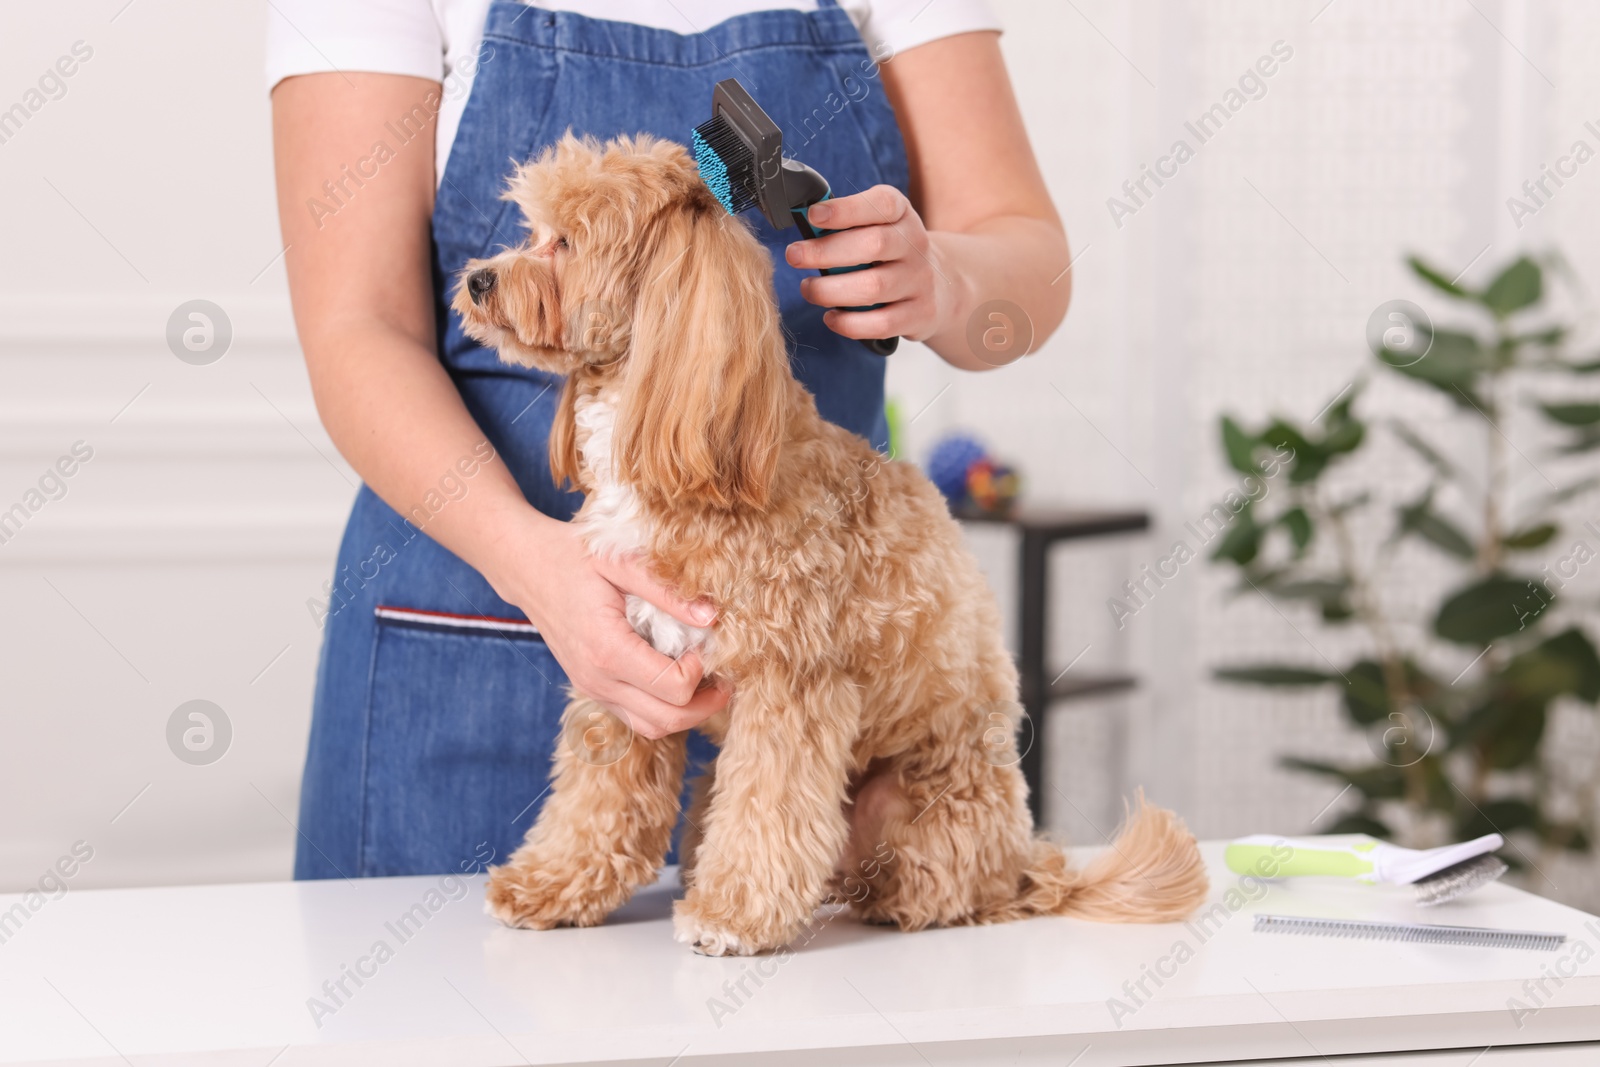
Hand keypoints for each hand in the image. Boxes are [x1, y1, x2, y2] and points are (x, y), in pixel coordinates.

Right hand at [485, 507, 728, 739]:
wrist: (527, 568)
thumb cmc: (573, 557)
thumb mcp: (621, 561)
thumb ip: (667, 591)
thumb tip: (712, 617)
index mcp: (607, 649)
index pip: (673, 687)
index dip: (701, 670)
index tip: (705, 641)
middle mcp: (598, 680)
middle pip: (668, 720)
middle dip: (705, 704)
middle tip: (726, 676)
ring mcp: (592, 689)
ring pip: (652, 728)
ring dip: (686, 713)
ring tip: (707, 682)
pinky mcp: (592, 689)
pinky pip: (636, 717)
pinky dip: (663, 709)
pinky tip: (677, 680)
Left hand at [785, 185, 950, 343]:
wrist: (938, 286)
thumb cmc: (890, 252)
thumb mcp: (876, 224)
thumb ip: (846, 221)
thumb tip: (805, 221)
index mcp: (902, 214)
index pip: (882, 204)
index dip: (846, 209)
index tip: (813, 216)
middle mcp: (915, 245)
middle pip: (874, 245)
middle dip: (826, 252)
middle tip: (794, 256)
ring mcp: (919, 281)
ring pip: (873, 287)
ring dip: (830, 290)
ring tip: (808, 289)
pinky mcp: (919, 314)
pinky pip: (880, 323)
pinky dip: (849, 323)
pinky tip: (831, 316)